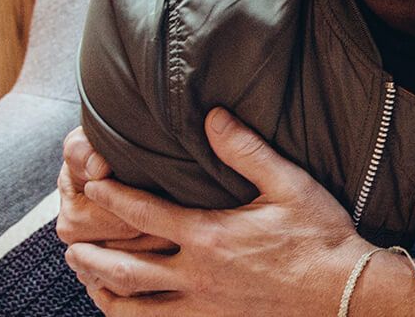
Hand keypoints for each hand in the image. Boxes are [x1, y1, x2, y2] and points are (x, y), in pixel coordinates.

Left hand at [65, 108, 370, 316]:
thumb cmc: (319, 235)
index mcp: (208, 236)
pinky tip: (129, 313)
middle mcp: (195, 275)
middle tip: (71, 244)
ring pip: (133, 308)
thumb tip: (212, 116)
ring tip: (89, 281)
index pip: (142, 213)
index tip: (91, 185)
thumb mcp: (288, 183)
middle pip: (122, 268)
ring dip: (103, 293)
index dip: (111, 196)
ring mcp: (202, 307)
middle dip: (91, 255)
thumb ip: (245, 150)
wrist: (343, 292)